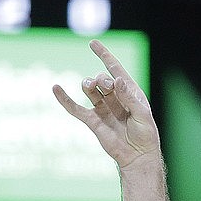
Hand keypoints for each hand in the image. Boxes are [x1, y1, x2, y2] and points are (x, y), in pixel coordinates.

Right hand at [52, 40, 158, 168]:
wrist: (138, 157)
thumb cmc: (145, 135)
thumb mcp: (142, 114)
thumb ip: (129, 97)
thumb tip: (116, 79)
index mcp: (129, 92)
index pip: (115, 69)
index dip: (105, 56)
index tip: (93, 43)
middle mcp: (115, 98)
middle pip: (102, 79)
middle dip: (102, 79)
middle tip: (106, 86)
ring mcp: (103, 109)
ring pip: (90, 90)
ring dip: (88, 85)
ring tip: (90, 86)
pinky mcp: (93, 121)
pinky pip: (76, 109)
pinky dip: (65, 99)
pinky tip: (55, 88)